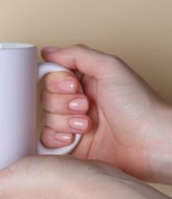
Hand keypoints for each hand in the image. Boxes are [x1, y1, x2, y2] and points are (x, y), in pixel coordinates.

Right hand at [41, 45, 171, 182]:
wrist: (152, 143)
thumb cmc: (138, 105)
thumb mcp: (110, 68)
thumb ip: (77, 55)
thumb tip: (48, 51)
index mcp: (84, 82)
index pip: (52, 76)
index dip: (57, 82)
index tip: (74, 86)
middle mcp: (76, 102)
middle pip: (46, 98)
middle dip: (64, 103)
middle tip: (86, 106)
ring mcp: (73, 125)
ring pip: (46, 118)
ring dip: (65, 121)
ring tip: (87, 125)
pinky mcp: (71, 147)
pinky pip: (46, 140)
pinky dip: (56, 138)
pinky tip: (73, 139)